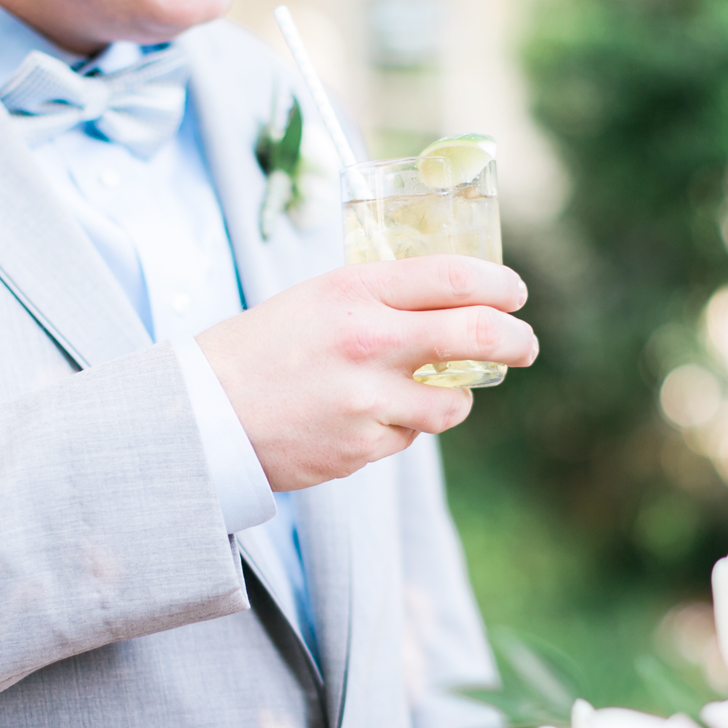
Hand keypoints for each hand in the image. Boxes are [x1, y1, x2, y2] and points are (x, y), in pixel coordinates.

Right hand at [198, 256, 536, 490]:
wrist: (202, 414)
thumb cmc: (258, 349)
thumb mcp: (316, 298)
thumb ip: (379, 298)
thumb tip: (448, 303)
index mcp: (355, 291)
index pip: (456, 279)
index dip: (500, 286)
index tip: (515, 294)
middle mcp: (369, 341)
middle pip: (476, 335)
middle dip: (516, 341)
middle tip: (525, 345)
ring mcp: (367, 400)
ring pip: (451, 404)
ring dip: (454, 399)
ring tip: (434, 393)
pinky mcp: (361, 448)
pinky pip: (408, 438)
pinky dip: (400, 428)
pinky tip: (363, 418)